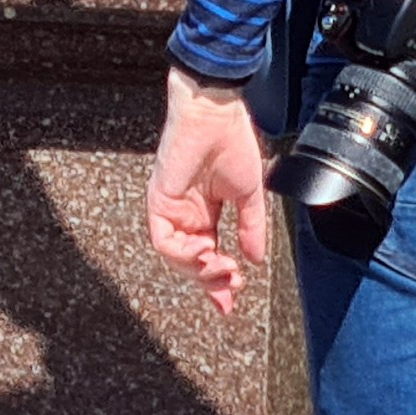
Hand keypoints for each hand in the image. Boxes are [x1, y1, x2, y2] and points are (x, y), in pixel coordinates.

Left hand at [146, 64, 270, 316]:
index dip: (218, 280)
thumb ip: (250, 228)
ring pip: (176, 256)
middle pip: (191, 262)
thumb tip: (256, 259)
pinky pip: (164, 239)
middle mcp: (185, 213)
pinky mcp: (159, 200)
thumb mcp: (248, 194)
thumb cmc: (232, 141)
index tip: (231, 301)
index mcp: (205, 211)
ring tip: (222, 270)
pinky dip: (184, 253)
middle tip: (229, 293)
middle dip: (210, 283)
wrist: (215, 114)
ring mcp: (171, 208)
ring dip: (199, 270)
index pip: (209, 254)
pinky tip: (206, 251)